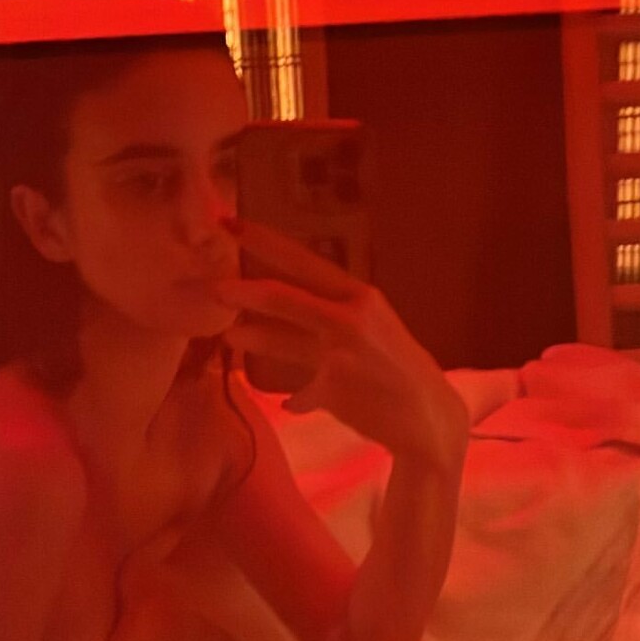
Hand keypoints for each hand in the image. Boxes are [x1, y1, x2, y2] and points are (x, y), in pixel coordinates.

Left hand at [213, 221, 468, 468]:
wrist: (428, 417)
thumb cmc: (398, 369)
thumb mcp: (372, 329)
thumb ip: (332, 317)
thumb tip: (283, 311)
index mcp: (361, 295)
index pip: (304, 261)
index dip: (264, 241)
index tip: (230, 224)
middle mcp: (351, 318)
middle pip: (283, 297)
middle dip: (242, 290)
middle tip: (211, 286)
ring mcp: (341, 353)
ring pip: (282, 340)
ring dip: (252, 337)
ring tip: (228, 337)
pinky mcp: (335, 389)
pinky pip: (300, 393)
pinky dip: (297, 400)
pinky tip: (293, 404)